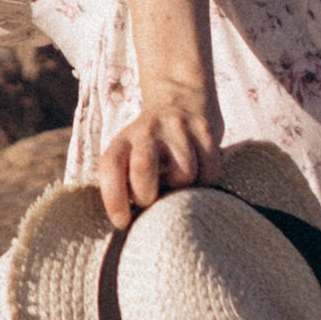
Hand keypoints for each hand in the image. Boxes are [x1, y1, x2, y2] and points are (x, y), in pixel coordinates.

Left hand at [93, 89, 221, 226]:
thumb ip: (127, 181)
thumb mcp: (129, 152)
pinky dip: (205, 182)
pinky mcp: (205, 130)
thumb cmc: (151, 143)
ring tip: (179, 183)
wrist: (180, 94)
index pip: (111, 167)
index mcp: (123, 141)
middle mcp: (147, 132)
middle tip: (152, 201)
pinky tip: (199, 173)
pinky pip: (209, 172)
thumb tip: (131, 224)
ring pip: (184, 174)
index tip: (123, 222)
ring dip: (183, 189)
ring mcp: (178, 129)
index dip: (114, 198)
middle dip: (148, 195)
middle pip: (143, 167)